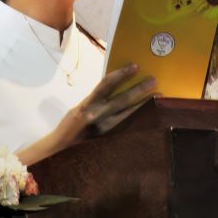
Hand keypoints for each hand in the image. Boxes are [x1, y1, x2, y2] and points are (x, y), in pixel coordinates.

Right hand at [15, 64, 156, 164]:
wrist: (59, 151)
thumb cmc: (70, 128)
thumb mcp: (80, 109)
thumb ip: (96, 101)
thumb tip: (116, 88)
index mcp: (87, 104)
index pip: (105, 85)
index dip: (120, 74)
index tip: (135, 67)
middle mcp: (95, 116)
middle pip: (121, 100)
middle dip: (139, 89)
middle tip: (154, 80)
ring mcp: (103, 129)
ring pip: (127, 114)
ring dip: (144, 104)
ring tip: (158, 96)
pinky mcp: (108, 140)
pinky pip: (125, 127)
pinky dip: (137, 119)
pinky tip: (150, 116)